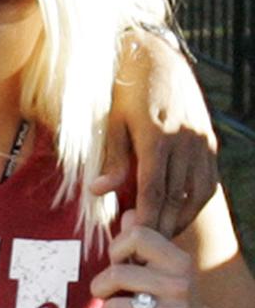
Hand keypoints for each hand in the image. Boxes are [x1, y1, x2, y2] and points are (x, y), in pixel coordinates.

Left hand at [91, 29, 216, 236]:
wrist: (156, 57)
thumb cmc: (125, 89)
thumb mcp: (112, 121)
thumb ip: (111, 158)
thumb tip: (98, 192)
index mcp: (157, 137)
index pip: (153, 190)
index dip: (146, 218)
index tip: (134, 240)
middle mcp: (185, 141)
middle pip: (175, 196)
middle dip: (160, 225)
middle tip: (145, 249)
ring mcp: (201, 142)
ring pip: (196, 193)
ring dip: (180, 217)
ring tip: (161, 236)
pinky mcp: (209, 141)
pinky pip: (206, 180)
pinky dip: (194, 201)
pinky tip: (179, 213)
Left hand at [91, 210, 234, 307]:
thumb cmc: (169, 291)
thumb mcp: (162, 262)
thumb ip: (142, 237)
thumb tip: (127, 213)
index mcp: (178, 259)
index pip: (135, 235)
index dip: (116, 247)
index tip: (118, 260)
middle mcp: (180, 284)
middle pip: (117, 273)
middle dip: (101, 284)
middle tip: (104, 290)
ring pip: (114, 307)